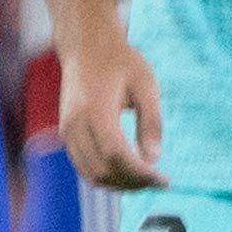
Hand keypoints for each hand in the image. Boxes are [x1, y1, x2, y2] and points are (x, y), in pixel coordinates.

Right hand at [59, 32, 168, 191]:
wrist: (86, 46)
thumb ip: (151, 122)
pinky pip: (84, 166)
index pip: (116, 155)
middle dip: (133, 183)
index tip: (164, 181)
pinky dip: (106, 176)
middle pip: (103, 170)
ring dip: (120, 184)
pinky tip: (129, 173)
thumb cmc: (121, 62)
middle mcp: (75, 124)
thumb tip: (154, 158)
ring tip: (147, 181)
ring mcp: (67, 131)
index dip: (140, 174)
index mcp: (95, 110)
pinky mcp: (66, 133)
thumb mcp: (146, 85)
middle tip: (160, 182)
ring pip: (90, 174)